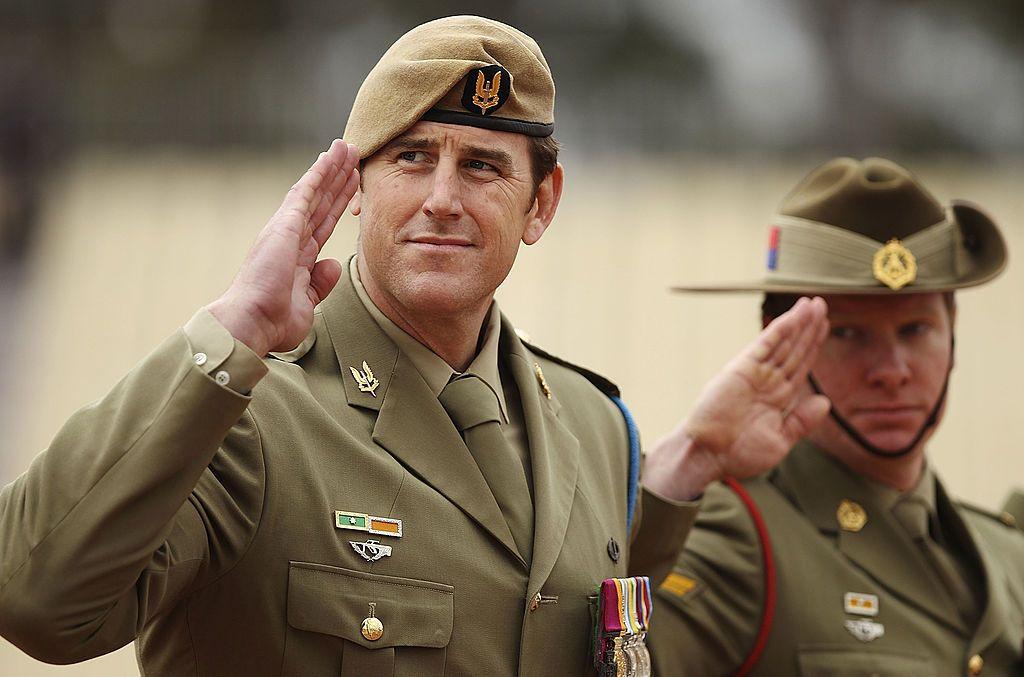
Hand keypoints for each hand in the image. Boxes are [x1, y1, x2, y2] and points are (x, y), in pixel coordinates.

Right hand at [207, 139, 359, 356]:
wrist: (252, 322)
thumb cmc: (273, 321)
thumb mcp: (306, 303)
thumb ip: (320, 282)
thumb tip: (333, 264)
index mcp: (295, 256)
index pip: (323, 223)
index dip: (338, 202)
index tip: (352, 185)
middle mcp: (290, 238)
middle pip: (321, 202)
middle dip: (337, 179)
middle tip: (353, 156)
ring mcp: (286, 229)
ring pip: (315, 191)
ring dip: (332, 168)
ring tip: (347, 148)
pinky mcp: (284, 224)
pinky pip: (306, 192)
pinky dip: (318, 173)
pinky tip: (330, 157)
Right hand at [644, 296, 830, 500]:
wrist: (709, 456)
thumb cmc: (739, 454)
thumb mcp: (780, 441)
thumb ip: (802, 421)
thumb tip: (824, 402)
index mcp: (778, 398)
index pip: (801, 365)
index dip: (813, 346)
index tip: (824, 326)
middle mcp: (767, 381)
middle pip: (794, 349)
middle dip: (809, 328)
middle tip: (820, 304)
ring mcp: (755, 373)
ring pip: (782, 343)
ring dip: (798, 323)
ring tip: (811, 304)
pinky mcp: (741, 369)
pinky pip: (764, 346)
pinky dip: (779, 330)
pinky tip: (792, 317)